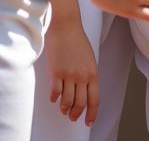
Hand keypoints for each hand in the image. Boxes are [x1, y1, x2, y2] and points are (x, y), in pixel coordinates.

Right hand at [43, 0, 99, 123]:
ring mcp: (69, 74)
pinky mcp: (56, 72)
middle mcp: (82, 76)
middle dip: (76, 114)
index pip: (94, 99)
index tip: (88, 121)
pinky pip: (55, 92)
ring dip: (64, 108)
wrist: (66, 26)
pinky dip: (54, 98)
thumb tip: (85, 90)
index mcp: (93, 72)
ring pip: (67, 101)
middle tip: (72, 117)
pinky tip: (54, 99)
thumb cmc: (77, 40)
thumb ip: (88, 74)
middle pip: (80, 103)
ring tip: (63, 109)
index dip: (92, 113)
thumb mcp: (89, 58)